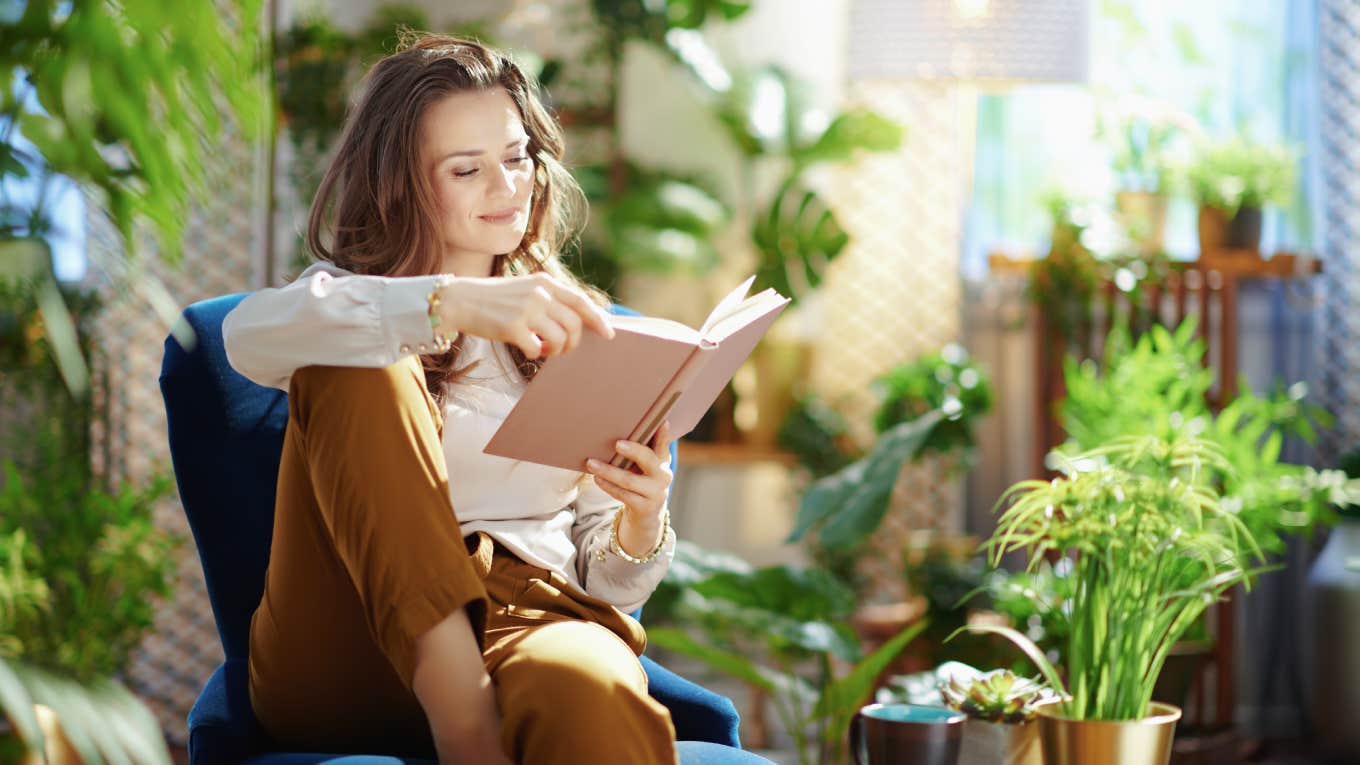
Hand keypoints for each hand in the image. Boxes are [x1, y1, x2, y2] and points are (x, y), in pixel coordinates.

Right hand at [440, 272, 613, 358]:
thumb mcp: (525, 289)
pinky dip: (535, 354)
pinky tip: (527, 349)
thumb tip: (577, 322)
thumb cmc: (495, 300)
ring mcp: (526, 310)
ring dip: (555, 351)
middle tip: (562, 350)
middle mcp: (539, 293)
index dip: (598, 319)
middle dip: (573, 343)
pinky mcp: (513, 327)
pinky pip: (536, 349)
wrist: (460, 300)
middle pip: (574, 325)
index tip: (609, 333)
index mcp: (544, 282)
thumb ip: (549, 299)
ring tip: (544, 350)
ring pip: (559, 339)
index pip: (580, 301)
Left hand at [586, 421, 673, 556]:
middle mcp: (663, 474)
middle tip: (617, 444)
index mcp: (663, 460)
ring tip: (591, 463)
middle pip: (648, 459)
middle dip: (633, 450)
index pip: (663, 444)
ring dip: (608, 471)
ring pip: (629, 480)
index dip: (664, 434)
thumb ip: (640, 450)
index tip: (662, 422)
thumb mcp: (646, 466)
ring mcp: (655, 492)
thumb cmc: (641, 480)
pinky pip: (623, 494)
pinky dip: (608, 486)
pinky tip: (597, 478)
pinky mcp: (645, 506)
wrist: (647, 512)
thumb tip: (616, 431)